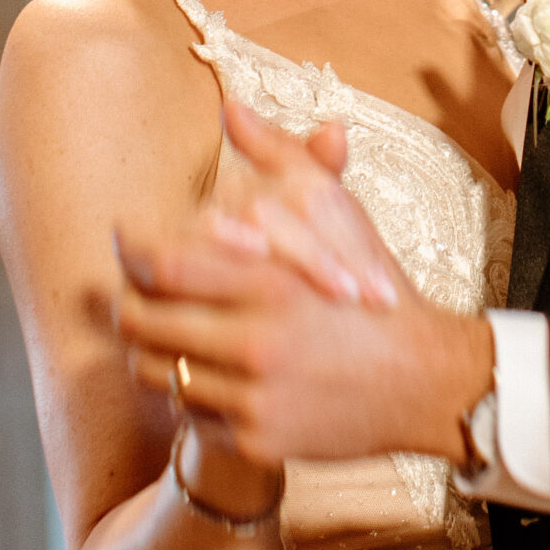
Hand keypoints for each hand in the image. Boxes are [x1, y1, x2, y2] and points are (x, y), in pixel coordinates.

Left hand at [115, 105, 492, 465]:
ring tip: (172, 335)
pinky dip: (192, 394)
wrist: (424, 381)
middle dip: (130, 306)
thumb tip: (232, 108)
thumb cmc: (372, 292)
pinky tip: (214, 375)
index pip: (160, 267)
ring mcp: (252, 398)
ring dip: (156, 352)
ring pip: (158, 373)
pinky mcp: (255, 441)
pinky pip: (189, 416)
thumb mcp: (334, 216)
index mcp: (268, 282)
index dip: (129, 253)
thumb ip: (279, 158)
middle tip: (140, 296)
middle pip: (141, 324)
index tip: (126, 242)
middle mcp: (254, 343)